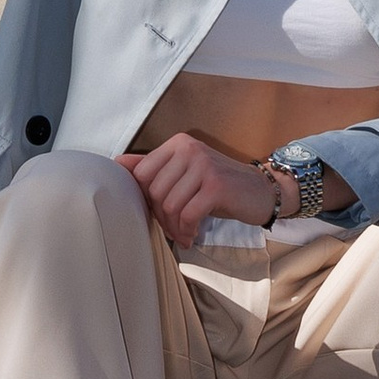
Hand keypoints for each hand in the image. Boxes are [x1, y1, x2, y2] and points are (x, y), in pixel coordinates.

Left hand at [122, 131, 275, 250]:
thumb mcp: (185, 173)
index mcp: (178, 144)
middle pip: (154, 191)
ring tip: (183, 234)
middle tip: (174, 229)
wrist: (261, 191)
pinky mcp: (216, 186)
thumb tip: (117, 162)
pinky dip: (187, 230)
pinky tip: (193, 234)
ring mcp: (203, 166)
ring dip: (174, 228)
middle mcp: (189, 149)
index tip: (159, 213)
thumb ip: (154, 167)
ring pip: (170, 205)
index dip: (146, 199)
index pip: (142, 174)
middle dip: (161, 217)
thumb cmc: (219, 185)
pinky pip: (188, 214)